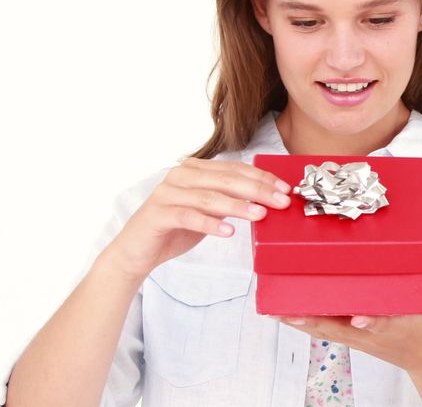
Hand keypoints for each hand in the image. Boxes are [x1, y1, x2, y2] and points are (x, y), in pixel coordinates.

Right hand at [100, 157, 291, 279]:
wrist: (137, 251)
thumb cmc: (175, 229)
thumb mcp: (208, 211)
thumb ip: (229, 200)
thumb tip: (264, 199)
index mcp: (195, 169)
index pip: (235, 169)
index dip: (262, 178)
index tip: (284, 189)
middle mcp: (181, 175)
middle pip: (226, 180)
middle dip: (258, 190)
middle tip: (280, 202)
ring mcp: (168, 193)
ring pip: (210, 197)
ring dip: (239, 206)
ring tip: (260, 215)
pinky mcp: (159, 214)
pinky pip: (189, 216)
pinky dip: (211, 223)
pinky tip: (228, 231)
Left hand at [272, 259, 421, 373]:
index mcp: (399, 326)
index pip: (383, 324)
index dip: (371, 322)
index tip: (359, 318)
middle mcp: (373, 334)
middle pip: (340, 328)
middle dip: (315, 318)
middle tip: (290, 309)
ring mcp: (361, 338)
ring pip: (327, 330)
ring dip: (301, 321)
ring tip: (276, 310)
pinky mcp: (353, 337)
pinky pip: (326, 330)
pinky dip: (305, 322)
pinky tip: (285, 313)